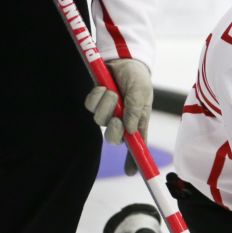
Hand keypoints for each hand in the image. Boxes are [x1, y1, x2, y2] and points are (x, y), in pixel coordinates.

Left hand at [84, 58, 152, 174]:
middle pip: (113, 138)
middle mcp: (121, 121)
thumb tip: (128, 129)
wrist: (125, 60)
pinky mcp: (95, 102)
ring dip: (106, 105)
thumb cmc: (138, 79)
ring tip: (113, 92)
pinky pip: (90, 106)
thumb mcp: (142, 94)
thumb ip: (135, 111)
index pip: (136, 146)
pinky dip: (96, 97)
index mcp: (136, 123)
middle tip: (118, 118)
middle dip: (113, 129)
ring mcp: (107, 112)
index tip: (132, 172)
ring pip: (99, 121)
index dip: (133, 161)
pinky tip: (103, 88)